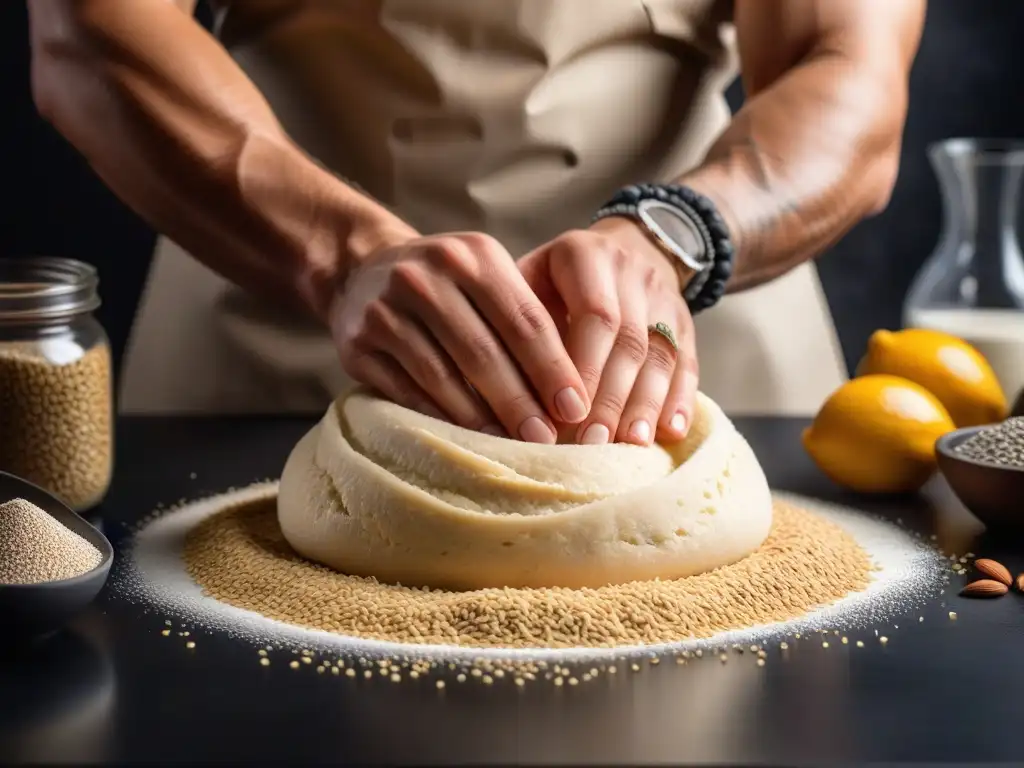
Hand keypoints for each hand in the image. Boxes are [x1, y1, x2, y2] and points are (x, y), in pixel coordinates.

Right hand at [330, 232, 590, 442]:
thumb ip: (525, 319)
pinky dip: (436, 416)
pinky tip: (460, 437)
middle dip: (518, 401)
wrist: (361, 270)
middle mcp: (426, 276)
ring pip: (441, 375)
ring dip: (478, 417)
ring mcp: (386, 308)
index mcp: (474, 255)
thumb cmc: (447, 284)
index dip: (552, 369)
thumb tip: (570, 394)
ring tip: (506, 445)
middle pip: (483, 351)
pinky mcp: (358, 342)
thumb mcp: (487, 277)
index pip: (524, 319)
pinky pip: (404, 389)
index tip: (575, 409)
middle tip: (544, 439)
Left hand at [519, 218, 698, 445]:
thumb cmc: (553, 280)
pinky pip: (688, 361)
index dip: (583, 367)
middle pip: (629, 339)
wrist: (624, 246)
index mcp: (583, 255)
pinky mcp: (685, 321)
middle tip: (591, 445)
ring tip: (630, 445)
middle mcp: (630, 271)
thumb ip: (517, 324)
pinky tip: (671, 431)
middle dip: (611, 396)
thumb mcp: (528, 280)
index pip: (594, 314)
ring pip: (660, 354)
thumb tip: (494, 391)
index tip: (565, 414)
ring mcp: (663, 295)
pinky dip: (681, 399)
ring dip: (645, 404)